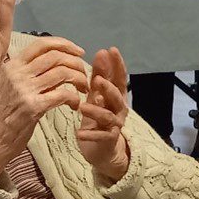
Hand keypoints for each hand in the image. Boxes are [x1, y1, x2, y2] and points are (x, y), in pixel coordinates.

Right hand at [0, 37, 88, 180]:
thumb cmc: (6, 113)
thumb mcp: (13, 85)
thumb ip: (32, 72)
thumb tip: (58, 60)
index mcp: (13, 65)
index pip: (42, 44)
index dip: (65, 44)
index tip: (79, 52)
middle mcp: (17, 74)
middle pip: (56, 56)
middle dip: (76, 63)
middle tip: (84, 75)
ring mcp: (24, 90)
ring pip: (62, 73)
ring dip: (79, 79)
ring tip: (82, 90)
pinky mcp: (33, 107)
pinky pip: (63, 94)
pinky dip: (74, 98)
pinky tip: (75, 105)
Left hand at [78, 47, 130, 182]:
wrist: (102, 149)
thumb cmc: (98, 117)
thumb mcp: (97, 94)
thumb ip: (99, 75)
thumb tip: (101, 52)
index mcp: (117, 95)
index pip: (120, 77)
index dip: (117, 64)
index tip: (111, 50)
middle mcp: (119, 109)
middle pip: (117, 96)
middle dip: (108, 88)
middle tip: (98, 79)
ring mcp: (115, 125)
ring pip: (108, 116)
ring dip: (96, 111)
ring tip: (83, 107)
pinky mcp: (108, 140)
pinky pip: (101, 137)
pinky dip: (90, 135)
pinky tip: (79, 133)